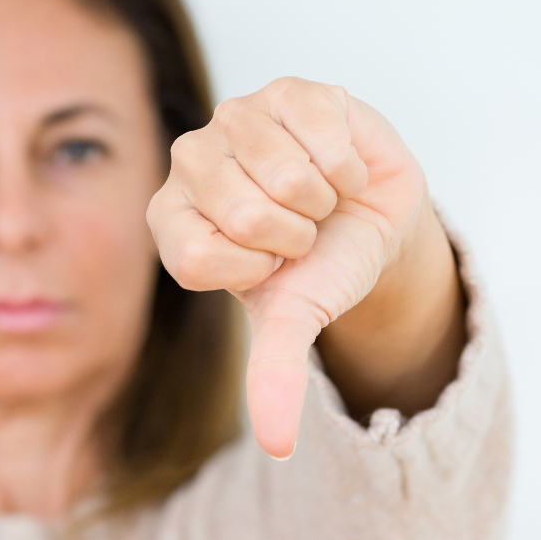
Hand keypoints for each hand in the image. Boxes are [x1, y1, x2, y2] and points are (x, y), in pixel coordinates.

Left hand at [147, 78, 450, 458]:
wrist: (370, 222)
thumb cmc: (316, 267)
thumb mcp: (292, 322)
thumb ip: (273, 376)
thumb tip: (278, 448)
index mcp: (170, 220)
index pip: (197, 255)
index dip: (255, 268)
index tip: (271, 265)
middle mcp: (189, 162)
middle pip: (243, 212)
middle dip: (294, 234)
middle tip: (300, 230)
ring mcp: (235, 118)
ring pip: (286, 172)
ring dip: (322, 197)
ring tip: (318, 198)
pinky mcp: (286, 91)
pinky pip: (322, 133)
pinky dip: (346, 163)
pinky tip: (338, 165)